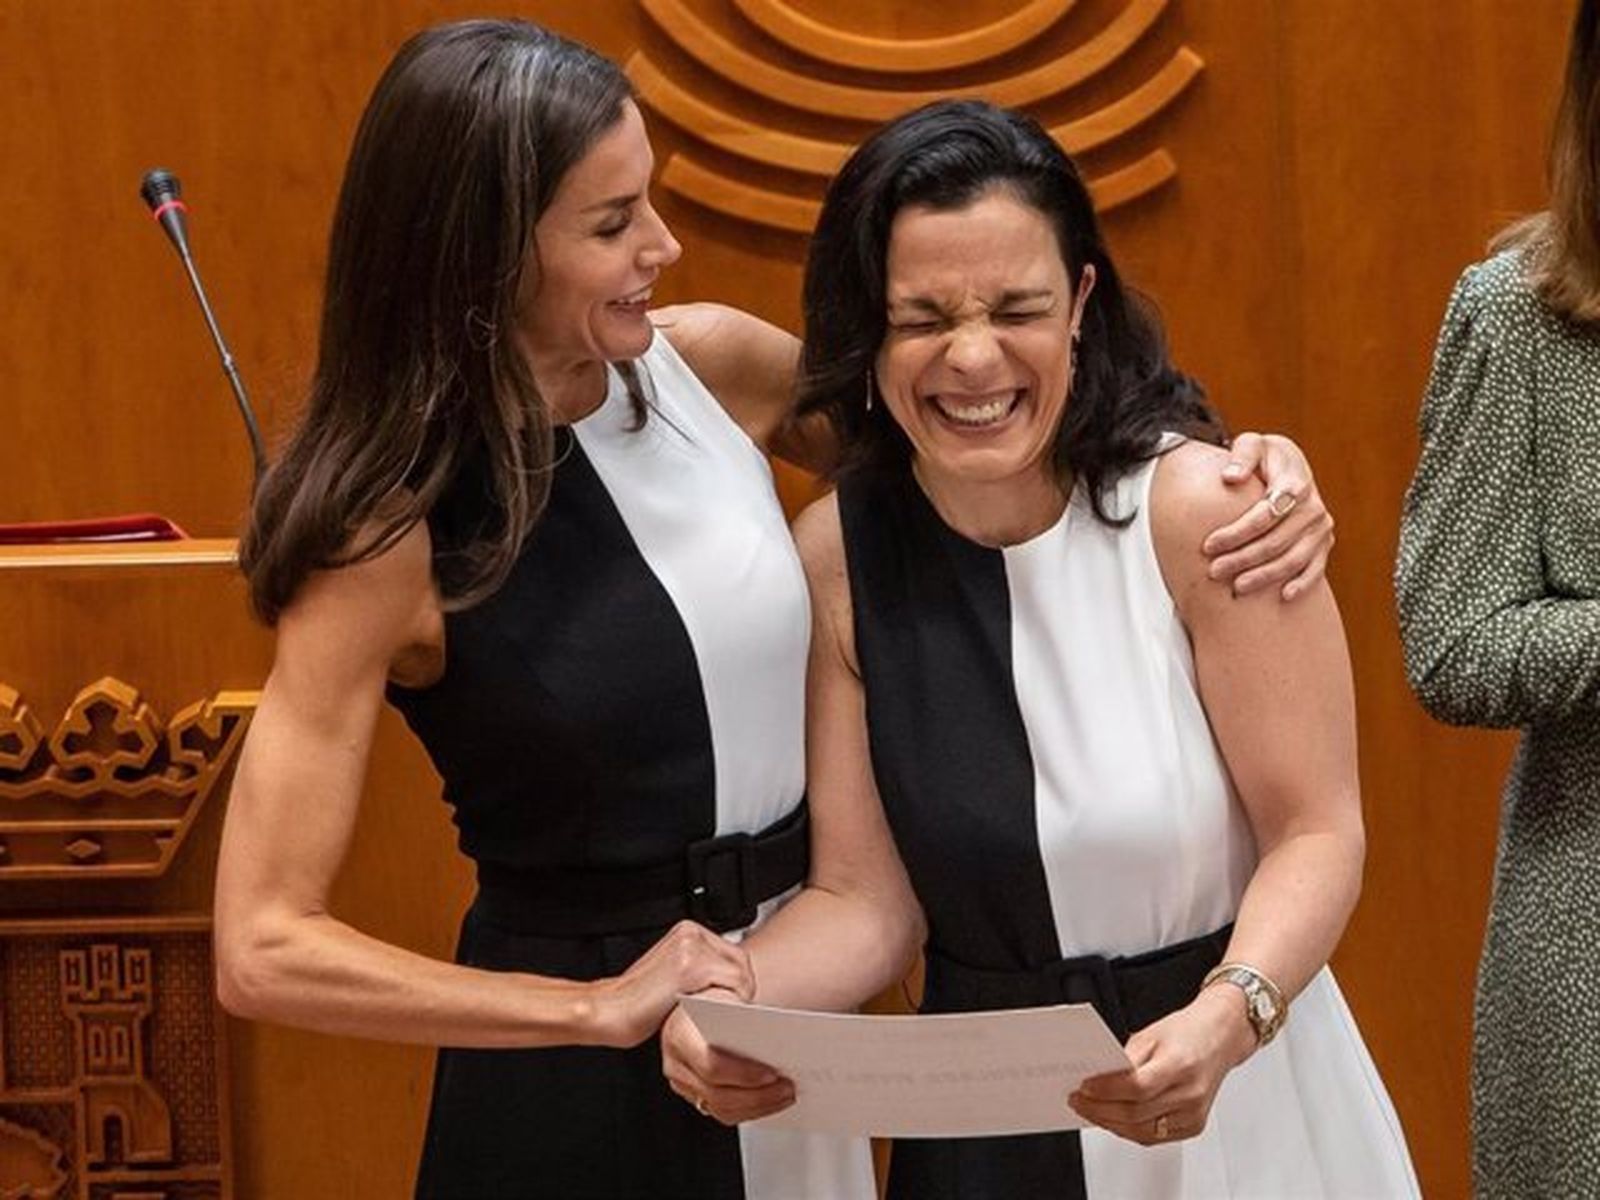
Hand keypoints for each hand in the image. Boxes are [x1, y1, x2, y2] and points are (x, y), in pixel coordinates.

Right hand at [589, 921, 755, 1047]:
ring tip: (712, 1013)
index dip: (735, 983)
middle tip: (721, 1011)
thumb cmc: (638, 1001)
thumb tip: (732, 985)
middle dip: (737, 991)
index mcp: (687, 931)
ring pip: (740, 973)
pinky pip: (730, 984)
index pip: (733, 955)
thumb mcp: (673, 974)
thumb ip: (701, 969)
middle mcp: (691, 933)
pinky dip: (727, 1002)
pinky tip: (707, 1012)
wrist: (609, 1009)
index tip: (726, 1002)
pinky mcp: (691, 966)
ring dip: (733, 998)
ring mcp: (691, 947)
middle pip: (741, 962)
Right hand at [661, 988, 795, 1123]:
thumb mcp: (725, 978)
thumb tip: (750, 1001)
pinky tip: (774, 1098)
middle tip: (788, 1087)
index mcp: (680, 1033)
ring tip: (787, 1094)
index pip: (711, 1065)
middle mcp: (677, 1063)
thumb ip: (735, 979)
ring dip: (758, 1106)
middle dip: (758, 1095)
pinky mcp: (697, 1094)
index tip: (773, 1073)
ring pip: (721, 1108)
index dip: (743, 1074)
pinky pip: (724, 1112)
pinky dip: (751, 1109)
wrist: (699, 1003)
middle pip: (718, 1094)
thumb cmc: (713, 990)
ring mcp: (684, 1083)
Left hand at [1067, 985, 1255, 1144]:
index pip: (1136, 1087)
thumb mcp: (1150, 1035)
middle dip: (1100, 1110)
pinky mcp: (1194, 1126)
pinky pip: (1155, 1137)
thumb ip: (1124, 1061)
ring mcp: (1194, 1113)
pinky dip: (1130, 1130)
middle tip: (1078, 1102)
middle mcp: (1190, 1093)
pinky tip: (1114, 1119)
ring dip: (1111, 1124)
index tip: (1083, 1087)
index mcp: (1179, 1065)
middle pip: (1136, 1113)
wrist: (1220, 1037)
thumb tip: (1096, 1080)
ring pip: (1142, 1131)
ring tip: (1091, 1112)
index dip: (1105, 1090)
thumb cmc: (1187, 1031)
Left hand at [1202, 431, 1334, 600]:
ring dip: (1264, 576)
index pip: (1263, 515)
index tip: (1208, 545)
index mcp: (1295, 483)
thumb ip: (1241, 456)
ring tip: (1236, 587)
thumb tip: (1230, 477)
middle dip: (1242, 559)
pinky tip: (1283, 596)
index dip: (1235, 533)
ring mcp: (1321, 528)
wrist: (1289, 463)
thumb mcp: (1252, 444)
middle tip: (1214, 571)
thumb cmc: (1265, 456)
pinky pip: (1316, 567)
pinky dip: (1302, 583)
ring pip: (1293, 559)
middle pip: (1275, 542)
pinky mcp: (1324, 542)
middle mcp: (1313, 508)